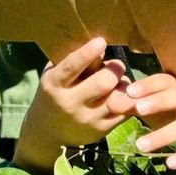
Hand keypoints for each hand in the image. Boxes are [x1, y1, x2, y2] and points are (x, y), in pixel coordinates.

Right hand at [14, 37, 132, 172]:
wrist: (46, 133)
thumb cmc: (55, 93)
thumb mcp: (55, 76)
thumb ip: (73, 61)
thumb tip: (100, 44)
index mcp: (54, 85)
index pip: (71, 68)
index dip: (87, 54)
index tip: (101, 41)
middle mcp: (69, 103)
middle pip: (103, 82)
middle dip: (115, 69)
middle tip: (115, 66)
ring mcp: (87, 118)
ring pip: (118, 96)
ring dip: (124, 84)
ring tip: (118, 81)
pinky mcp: (101, 129)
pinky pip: (126, 110)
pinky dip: (129, 98)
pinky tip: (123, 94)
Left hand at [127, 73, 175, 171]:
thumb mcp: (157, 107)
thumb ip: (136, 104)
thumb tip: (111, 103)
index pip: (165, 81)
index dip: (149, 85)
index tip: (130, 91)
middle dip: (160, 101)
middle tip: (139, 109)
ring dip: (165, 135)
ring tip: (141, 145)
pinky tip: (169, 164)